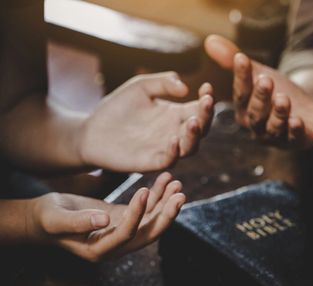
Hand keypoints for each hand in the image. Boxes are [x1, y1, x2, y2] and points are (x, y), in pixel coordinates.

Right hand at [29, 172, 184, 261]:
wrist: (44, 218)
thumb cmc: (47, 219)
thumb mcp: (56, 219)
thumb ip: (79, 222)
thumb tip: (104, 220)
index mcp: (100, 250)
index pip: (127, 234)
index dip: (137, 214)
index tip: (143, 191)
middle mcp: (117, 245)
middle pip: (149, 232)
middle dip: (166, 214)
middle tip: (180, 195)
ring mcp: (124, 232)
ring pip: (152, 220)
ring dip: (166, 202)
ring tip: (177, 182)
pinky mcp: (126, 219)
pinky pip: (148, 209)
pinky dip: (158, 194)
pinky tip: (167, 178)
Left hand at [79, 72, 214, 171]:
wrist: (91, 132)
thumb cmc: (117, 108)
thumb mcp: (141, 86)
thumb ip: (163, 82)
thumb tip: (185, 88)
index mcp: (176, 114)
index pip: (199, 108)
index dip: (207, 99)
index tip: (207, 87)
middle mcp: (175, 132)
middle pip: (201, 128)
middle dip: (206, 116)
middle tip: (206, 102)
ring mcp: (165, 148)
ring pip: (191, 147)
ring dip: (195, 136)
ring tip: (192, 122)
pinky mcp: (151, 162)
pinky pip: (169, 160)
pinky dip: (174, 152)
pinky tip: (173, 139)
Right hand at [204, 35, 312, 148]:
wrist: (304, 108)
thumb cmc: (274, 93)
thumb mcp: (257, 74)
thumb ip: (234, 61)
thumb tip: (209, 40)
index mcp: (243, 110)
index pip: (240, 93)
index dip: (241, 77)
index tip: (243, 59)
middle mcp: (257, 126)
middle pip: (256, 113)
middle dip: (260, 97)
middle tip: (266, 80)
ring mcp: (276, 135)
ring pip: (274, 127)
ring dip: (279, 114)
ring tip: (283, 99)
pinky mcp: (297, 140)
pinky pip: (295, 138)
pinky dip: (296, 131)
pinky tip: (298, 121)